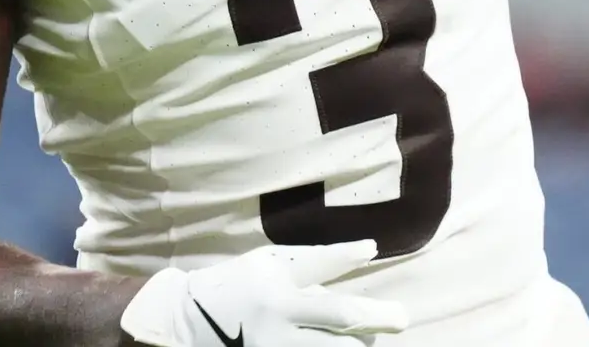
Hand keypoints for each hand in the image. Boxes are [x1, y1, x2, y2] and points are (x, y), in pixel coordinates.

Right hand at [120, 240, 409, 345]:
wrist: (185, 321)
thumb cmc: (237, 285)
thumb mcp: (265, 263)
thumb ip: (305, 267)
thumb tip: (352, 268)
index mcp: (274, 276)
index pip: (318, 263)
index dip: (347, 255)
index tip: (372, 250)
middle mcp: (276, 311)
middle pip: (338, 316)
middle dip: (376, 316)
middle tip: (402, 317)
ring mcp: (272, 343)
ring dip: (359, 345)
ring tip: (373, 340)